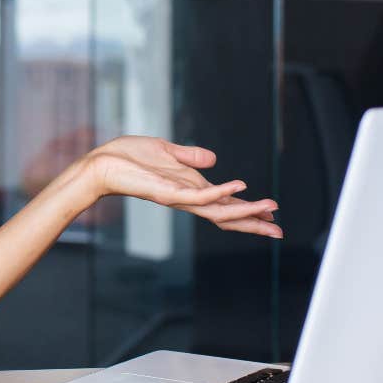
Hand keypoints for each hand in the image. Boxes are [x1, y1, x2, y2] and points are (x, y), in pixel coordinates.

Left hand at [79, 136, 281, 238]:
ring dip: (246, 210)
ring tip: (270, 209)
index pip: (225, 204)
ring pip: (219, 211)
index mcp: (189, 189)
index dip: (248, 210)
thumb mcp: (166, 151)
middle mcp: (187, 199)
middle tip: (279, 231)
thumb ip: (190, 156)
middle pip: (226, 216)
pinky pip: (199, 196)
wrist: (102, 163)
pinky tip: (239, 186)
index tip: (272, 216)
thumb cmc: (128, 157)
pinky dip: (220, 192)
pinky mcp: (168, 193)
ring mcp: (179, 198)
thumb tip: (214, 159)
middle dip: (253, 224)